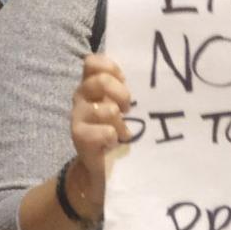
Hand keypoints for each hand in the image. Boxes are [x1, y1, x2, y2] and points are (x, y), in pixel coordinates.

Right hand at [68, 53, 132, 216]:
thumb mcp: (119, 106)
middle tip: (128, 108)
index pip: (92, 62)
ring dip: (119, 121)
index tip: (124, 81)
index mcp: (90, 85)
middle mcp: (80, 97)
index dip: (110, 67)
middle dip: (121, 94)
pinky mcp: (79, 137)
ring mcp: (77, 116)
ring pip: (105, 109)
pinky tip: (114, 142)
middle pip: (99, 80)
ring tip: (123, 131)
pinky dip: (114, 137)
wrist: (99, 167)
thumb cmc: (115, 130)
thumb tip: (153, 76)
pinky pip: (104, 132)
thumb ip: (124, 90)